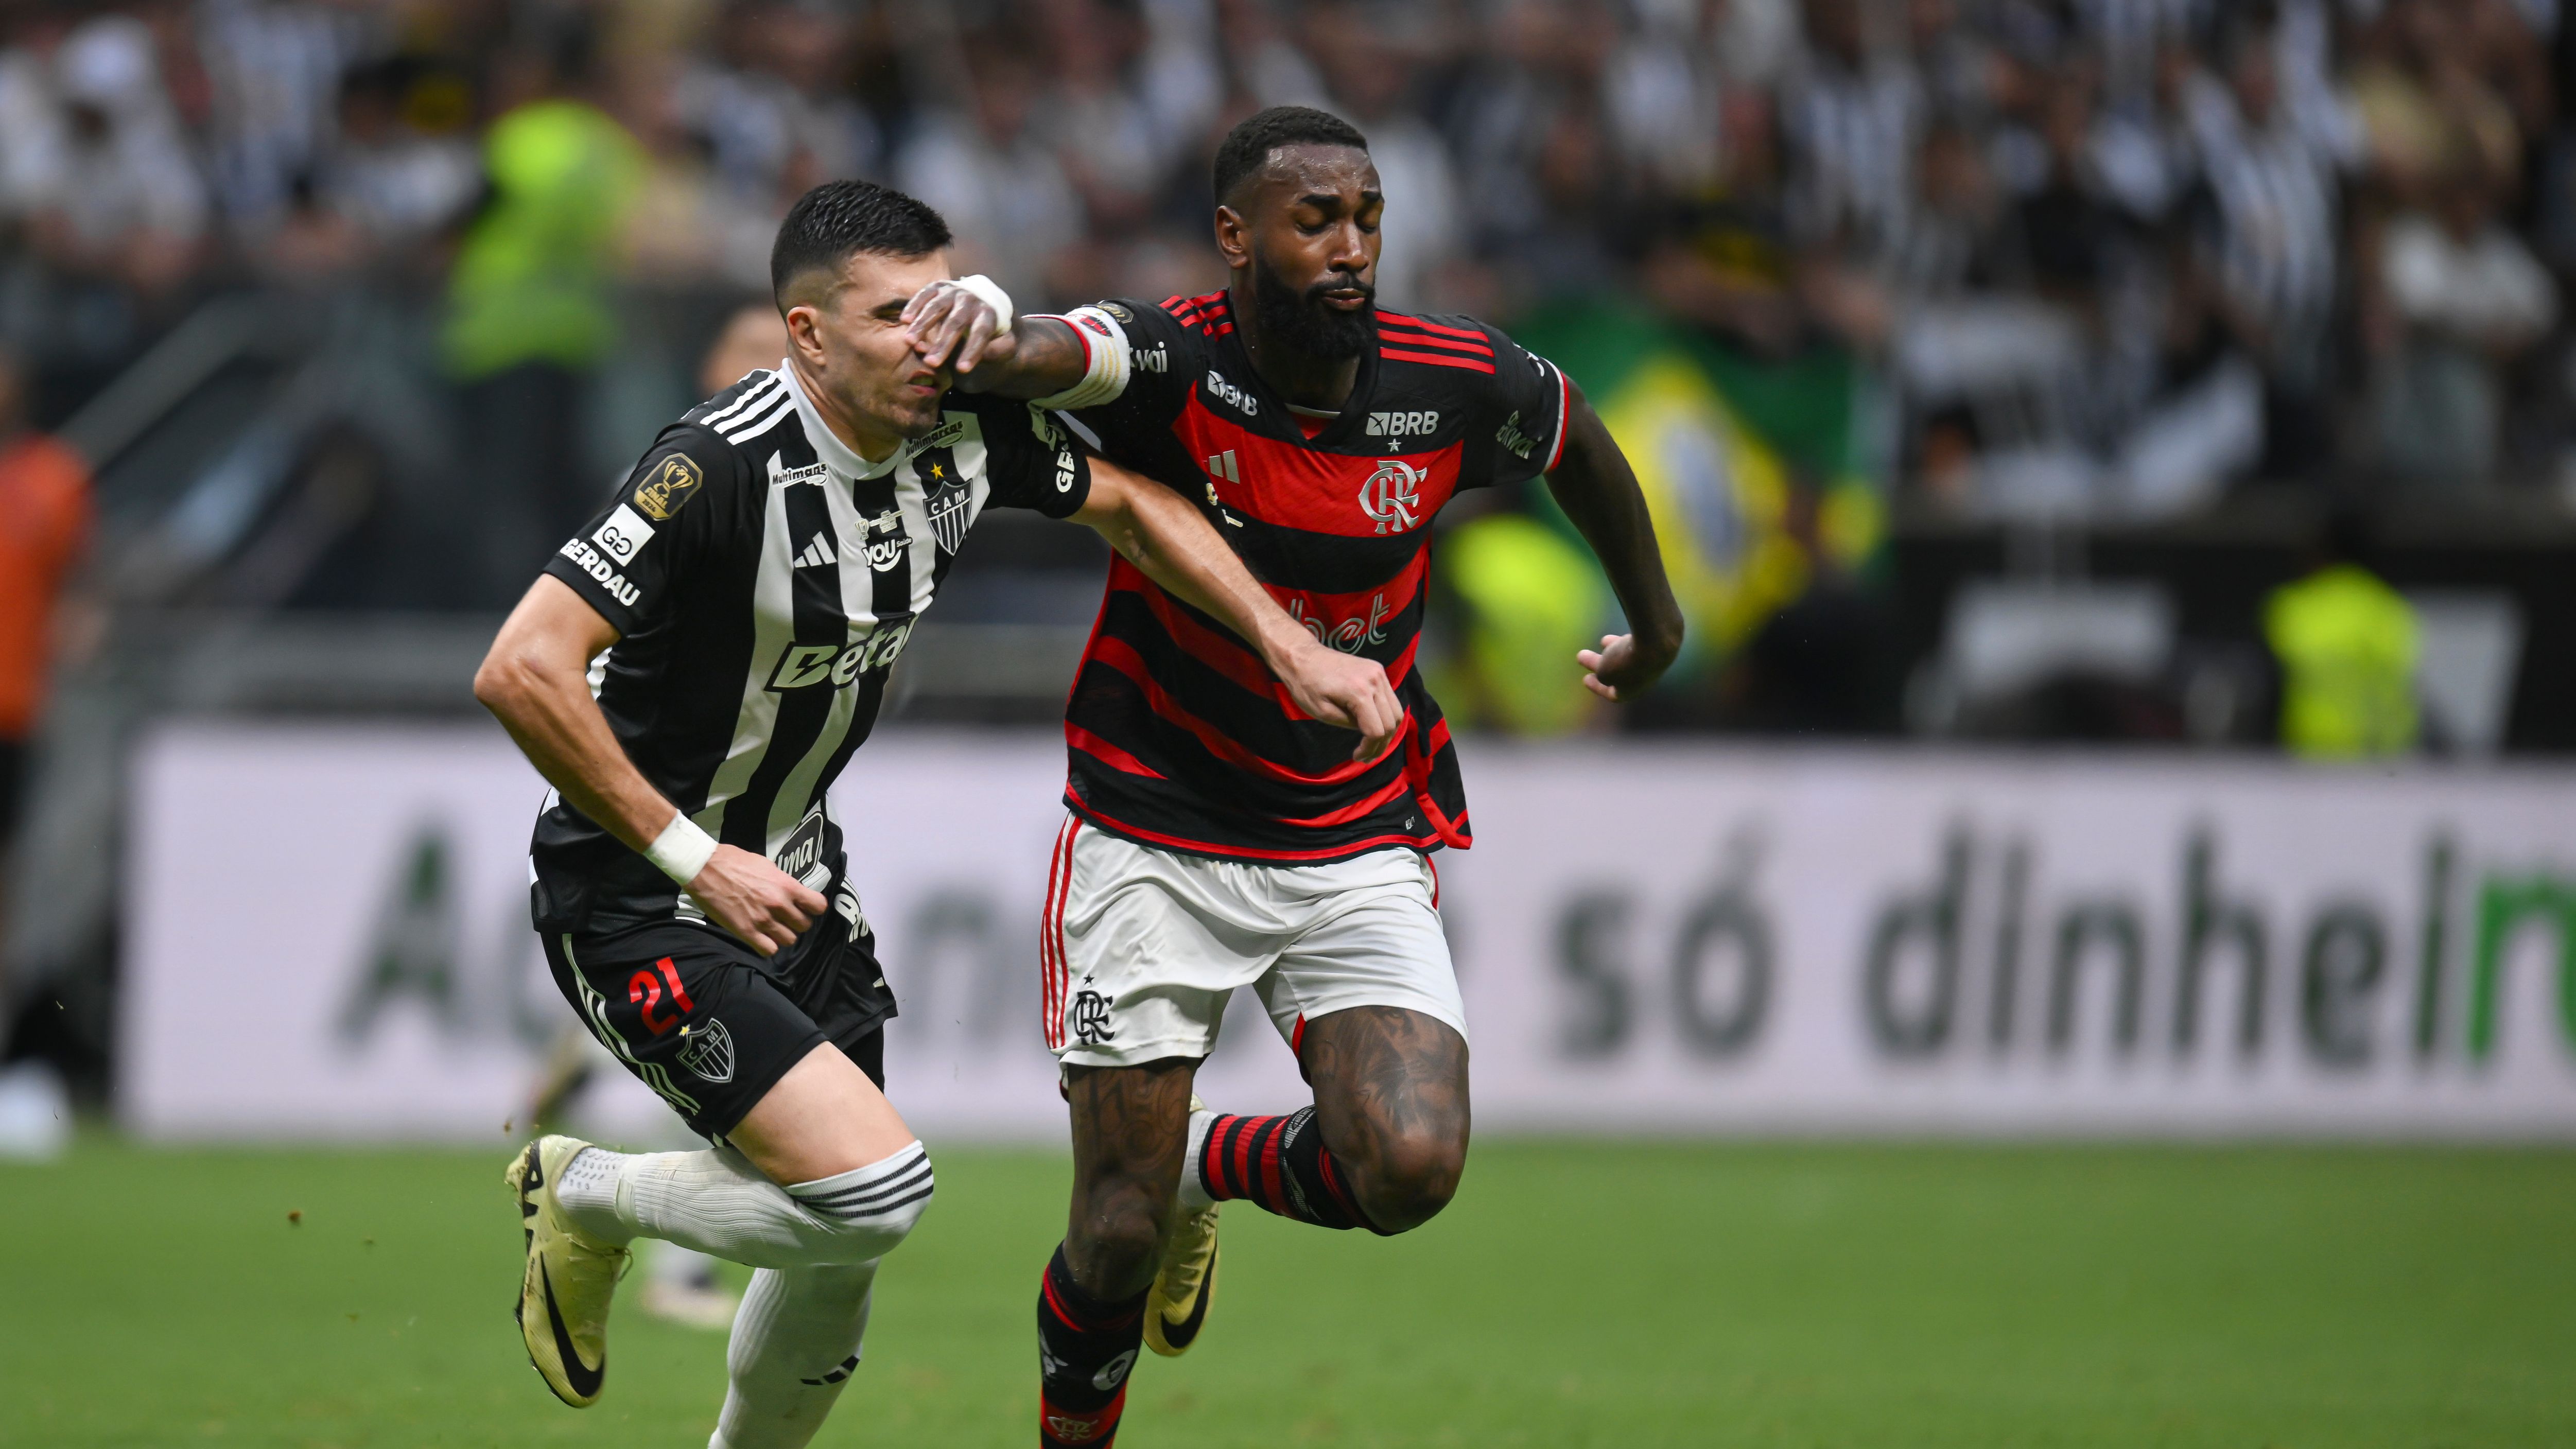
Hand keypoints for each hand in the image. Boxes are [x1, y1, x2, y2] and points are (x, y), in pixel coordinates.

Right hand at [685, 845, 826, 956]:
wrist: (704, 867)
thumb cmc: (734, 861)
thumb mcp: (767, 866)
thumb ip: (782, 882)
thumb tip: (791, 893)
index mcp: (786, 885)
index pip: (818, 906)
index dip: (813, 908)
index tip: (806, 908)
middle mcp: (778, 905)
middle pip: (804, 925)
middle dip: (797, 922)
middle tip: (786, 918)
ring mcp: (762, 920)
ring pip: (789, 940)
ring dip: (783, 935)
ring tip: (773, 928)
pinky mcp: (745, 932)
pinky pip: (769, 950)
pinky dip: (768, 946)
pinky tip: (761, 938)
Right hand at [902, 280, 1013, 374]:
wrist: (985, 302)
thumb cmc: (994, 330)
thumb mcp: (1005, 342)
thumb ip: (1000, 350)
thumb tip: (985, 356)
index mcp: (989, 313)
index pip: (982, 332)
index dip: (972, 351)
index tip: (962, 369)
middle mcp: (971, 299)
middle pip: (956, 322)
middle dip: (943, 343)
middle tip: (931, 363)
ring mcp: (953, 291)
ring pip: (936, 307)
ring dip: (922, 325)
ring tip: (910, 342)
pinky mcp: (938, 287)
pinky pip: (924, 294)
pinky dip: (914, 306)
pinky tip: (905, 321)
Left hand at [1276, 641, 1404, 761]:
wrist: (1303, 656)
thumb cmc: (1306, 685)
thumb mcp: (1323, 713)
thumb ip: (1349, 724)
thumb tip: (1367, 732)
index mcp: (1360, 692)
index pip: (1377, 730)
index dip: (1370, 748)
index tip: (1358, 757)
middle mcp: (1375, 680)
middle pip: (1392, 722)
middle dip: (1381, 744)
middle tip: (1367, 756)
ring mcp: (1379, 673)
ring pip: (1396, 710)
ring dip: (1387, 730)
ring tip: (1372, 743)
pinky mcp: (1377, 669)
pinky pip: (1390, 698)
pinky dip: (1385, 714)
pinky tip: (1372, 723)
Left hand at [1577, 632, 1676, 701]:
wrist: (1655, 643)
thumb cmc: (1626, 662)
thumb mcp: (1605, 671)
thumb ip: (1602, 670)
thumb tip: (1603, 668)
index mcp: (1631, 691)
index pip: (1613, 693)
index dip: (1597, 687)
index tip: (1585, 679)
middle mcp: (1642, 679)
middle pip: (1617, 673)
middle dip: (1598, 664)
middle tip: (1581, 656)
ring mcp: (1651, 663)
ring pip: (1627, 658)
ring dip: (1611, 650)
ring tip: (1601, 641)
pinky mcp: (1655, 647)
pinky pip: (1636, 646)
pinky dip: (1623, 642)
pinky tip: (1615, 634)